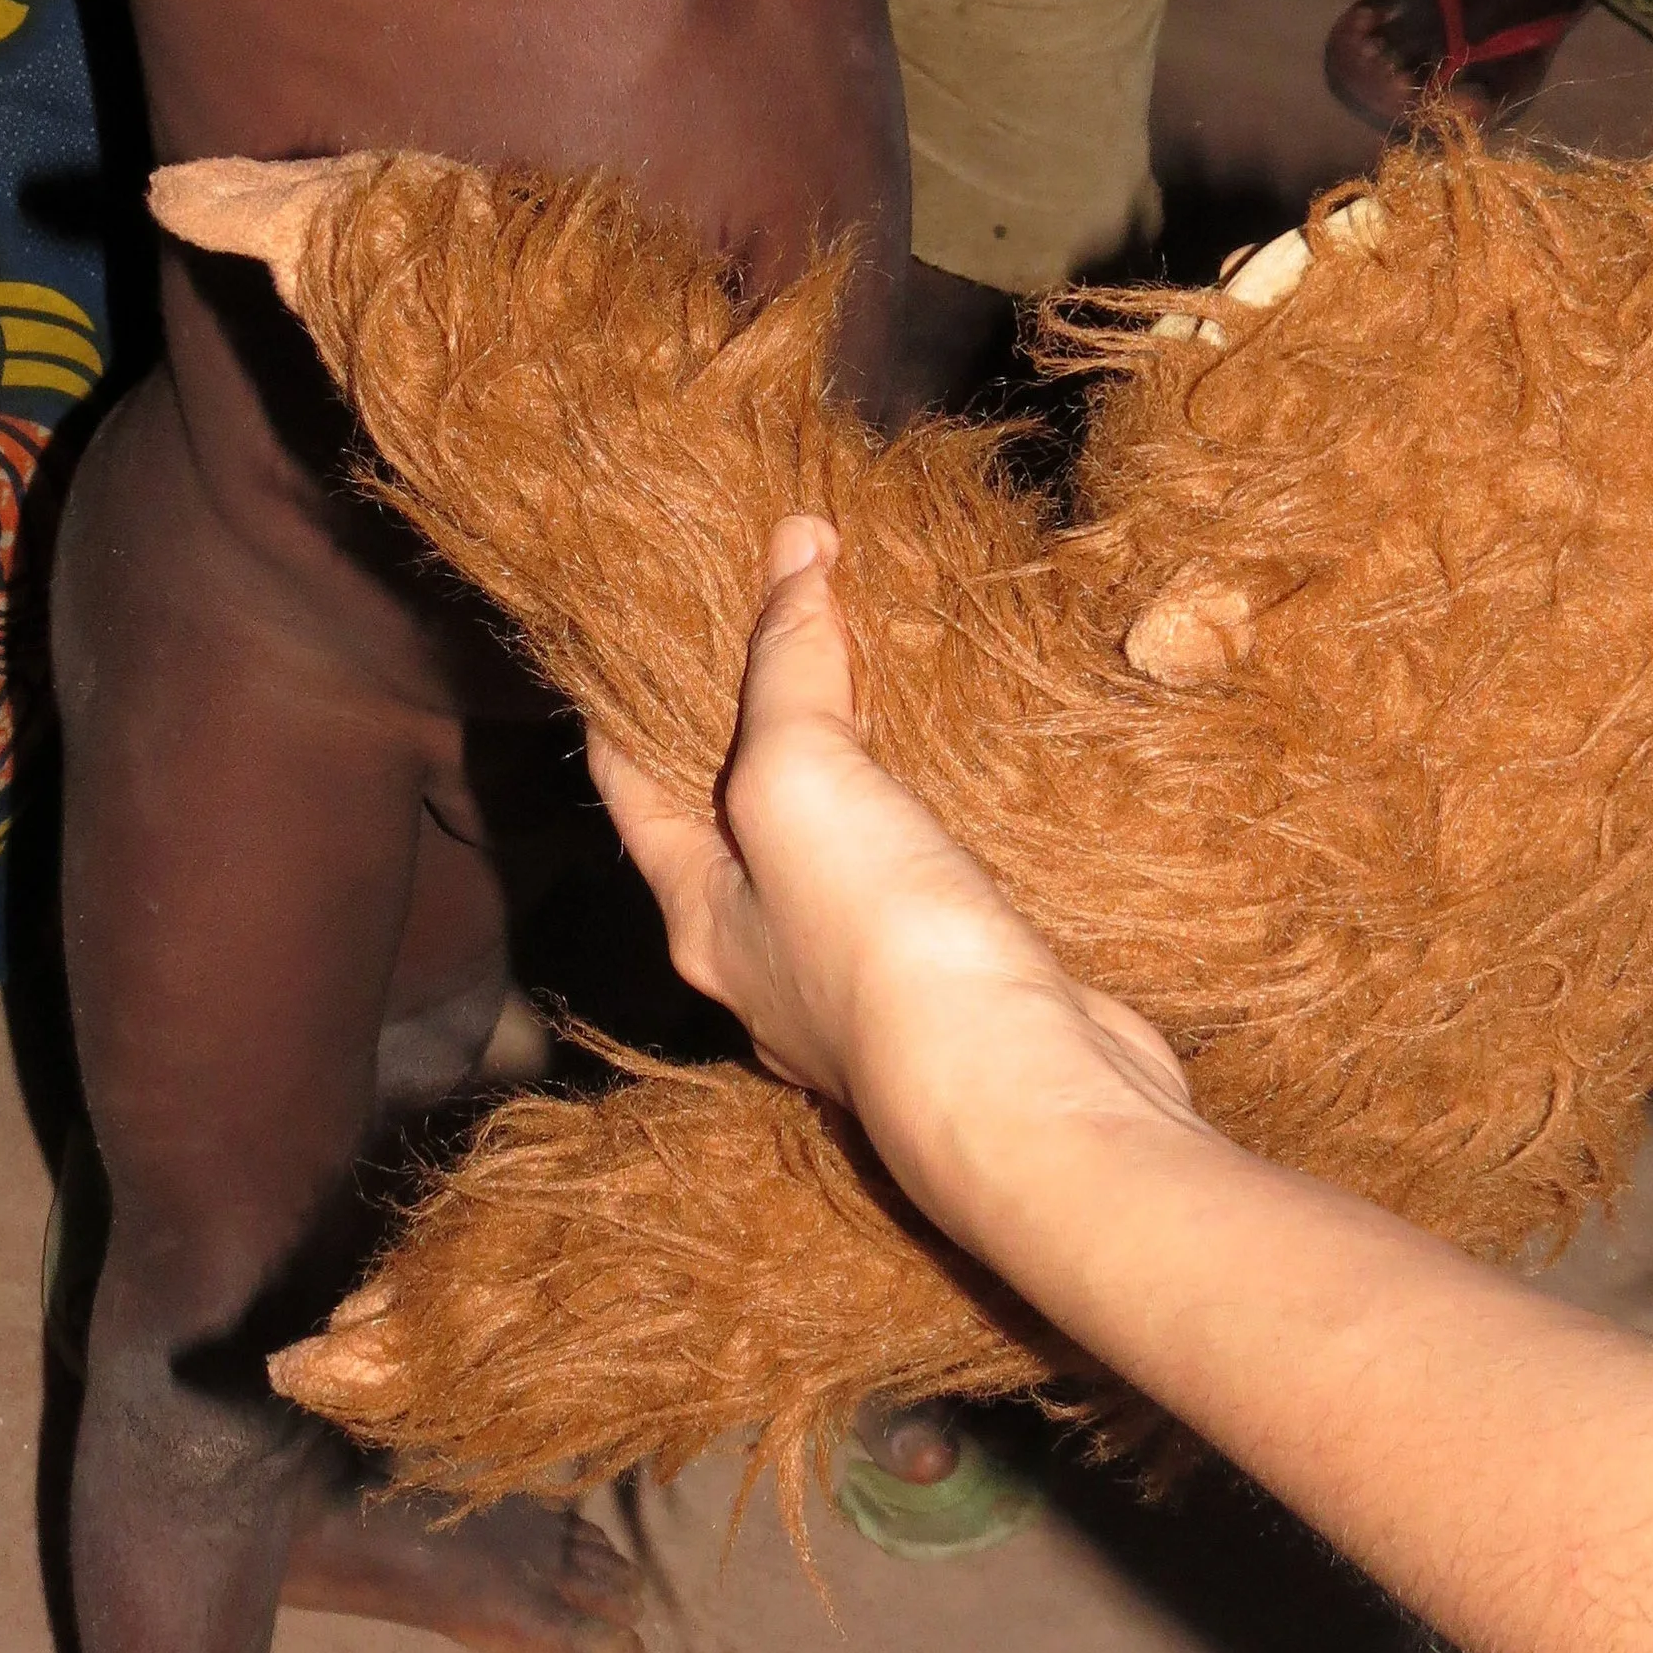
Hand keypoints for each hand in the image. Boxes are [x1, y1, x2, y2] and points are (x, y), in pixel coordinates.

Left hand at [589, 518, 1196, 1245]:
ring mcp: (863, 985)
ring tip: (874, 668)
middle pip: (730, 816)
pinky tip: (962, 777)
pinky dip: (929, 818)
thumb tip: (794, 554)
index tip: (641, 605)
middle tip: (773, 613)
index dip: (626, 690)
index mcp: (699, 916)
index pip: (630, 781)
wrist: (1025, 1097)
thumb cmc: (882, 945)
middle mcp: (765, 957)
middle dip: (746, 717)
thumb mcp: (799, 781)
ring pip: (832, 850)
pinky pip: (923, 880)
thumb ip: (787, 672)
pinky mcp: (957, 987)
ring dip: (847, 765)